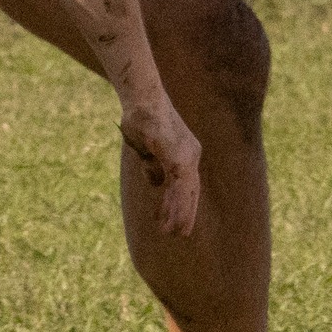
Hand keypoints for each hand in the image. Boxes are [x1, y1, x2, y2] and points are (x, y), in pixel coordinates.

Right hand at [119, 97, 201, 236]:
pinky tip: (170, 218)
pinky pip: (180, 187)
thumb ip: (152, 165)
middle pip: (191, 190)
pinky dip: (176, 205)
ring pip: (187, 191)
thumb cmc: (140, 117)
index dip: (180, 202)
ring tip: (173, 233)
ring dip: (179, 214)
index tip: (172, 219)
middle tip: (178, 233)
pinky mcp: (179, 156)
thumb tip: (157, 184)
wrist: (140, 98)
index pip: (187, 183)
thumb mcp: (145, 147)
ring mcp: (187, 154)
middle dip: (184, 212)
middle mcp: (191, 153)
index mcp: (185, 150)